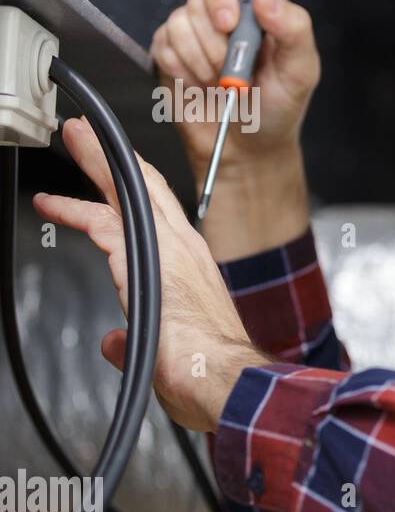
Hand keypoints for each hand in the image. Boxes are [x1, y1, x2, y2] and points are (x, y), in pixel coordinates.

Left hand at [34, 116, 274, 432]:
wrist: (224, 377)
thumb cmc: (210, 370)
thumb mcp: (165, 351)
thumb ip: (133, 339)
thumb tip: (114, 343)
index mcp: (191, 269)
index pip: (161, 218)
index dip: (134, 193)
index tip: (112, 176)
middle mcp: (184, 251)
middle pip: (147, 191)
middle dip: (115, 161)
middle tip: (86, 135)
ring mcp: (169, 252)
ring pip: (127, 195)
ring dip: (95, 165)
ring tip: (72, 138)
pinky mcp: (148, 261)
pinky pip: (107, 222)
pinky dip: (78, 207)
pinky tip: (54, 203)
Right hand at [150, 0, 319, 181]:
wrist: (247, 148)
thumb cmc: (278, 107)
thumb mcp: (300, 70)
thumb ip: (293, 28)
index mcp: (255, 4)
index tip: (230, 19)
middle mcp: (221, 9)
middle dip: (215, 36)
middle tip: (231, 65)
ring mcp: (192, 28)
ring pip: (180, 22)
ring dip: (204, 60)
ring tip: (224, 82)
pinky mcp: (168, 49)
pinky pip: (164, 46)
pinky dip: (185, 71)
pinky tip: (204, 85)